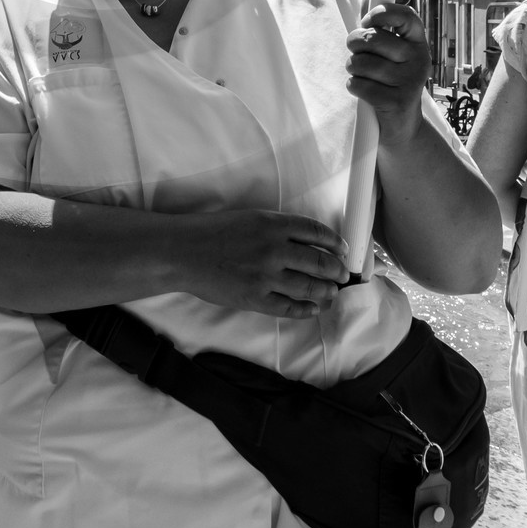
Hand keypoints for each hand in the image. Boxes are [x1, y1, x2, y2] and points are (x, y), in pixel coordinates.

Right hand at [174, 209, 348, 317]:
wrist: (184, 252)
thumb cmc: (213, 231)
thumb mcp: (249, 218)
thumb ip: (276, 229)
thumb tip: (304, 242)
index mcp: (272, 224)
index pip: (314, 232)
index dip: (333, 241)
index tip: (342, 249)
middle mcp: (274, 249)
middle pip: (318, 261)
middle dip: (335, 269)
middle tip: (342, 274)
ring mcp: (266, 276)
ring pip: (308, 286)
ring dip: (325, 290)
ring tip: (333, 291)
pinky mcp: (255, 298)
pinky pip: (288, 307)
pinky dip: (305, 309)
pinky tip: (313, 308)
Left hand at [347, 1, 429, 144]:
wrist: (404, 128)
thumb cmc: (390, 81)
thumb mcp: (389, 52)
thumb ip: (378, 25)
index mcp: (418, 43)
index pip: (405, 15)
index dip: (381, 12)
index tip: (369, 20)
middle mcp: (419, 59)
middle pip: (372, 38)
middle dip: (354, 45)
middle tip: (358, 54)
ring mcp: (410, 82)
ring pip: (361, 62)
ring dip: (353, 69)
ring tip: (363, 76)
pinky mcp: (397, 102)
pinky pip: (358, 84)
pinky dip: (354, 87)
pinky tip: (365, 93)